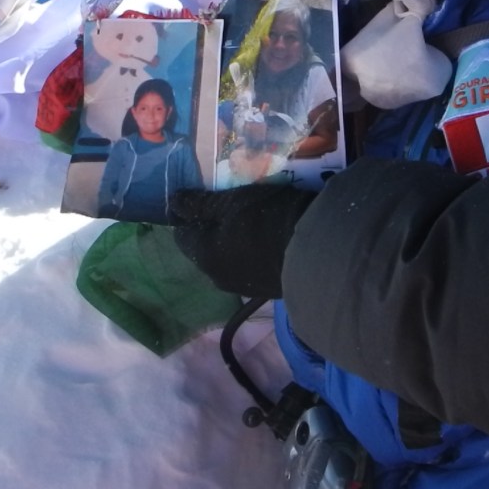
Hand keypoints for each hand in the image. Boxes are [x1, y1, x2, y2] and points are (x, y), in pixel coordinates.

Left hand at [171, 183, 315, 298]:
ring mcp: (242, 286)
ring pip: (228, 259)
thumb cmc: (267, 218)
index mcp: (202, 254)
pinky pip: (250, 267)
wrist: (317, 251)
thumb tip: (171, 203)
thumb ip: (198, 204)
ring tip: (253, 222)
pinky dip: (253, 254)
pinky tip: (268, 241)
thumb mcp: (230, 201)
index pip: (181, 234)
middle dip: (213, 230)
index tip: (206, 199)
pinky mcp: (266, 289)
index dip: (190, 214)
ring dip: (234, 243)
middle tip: (232, 208)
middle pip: (205, 249)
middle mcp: (216, 276)